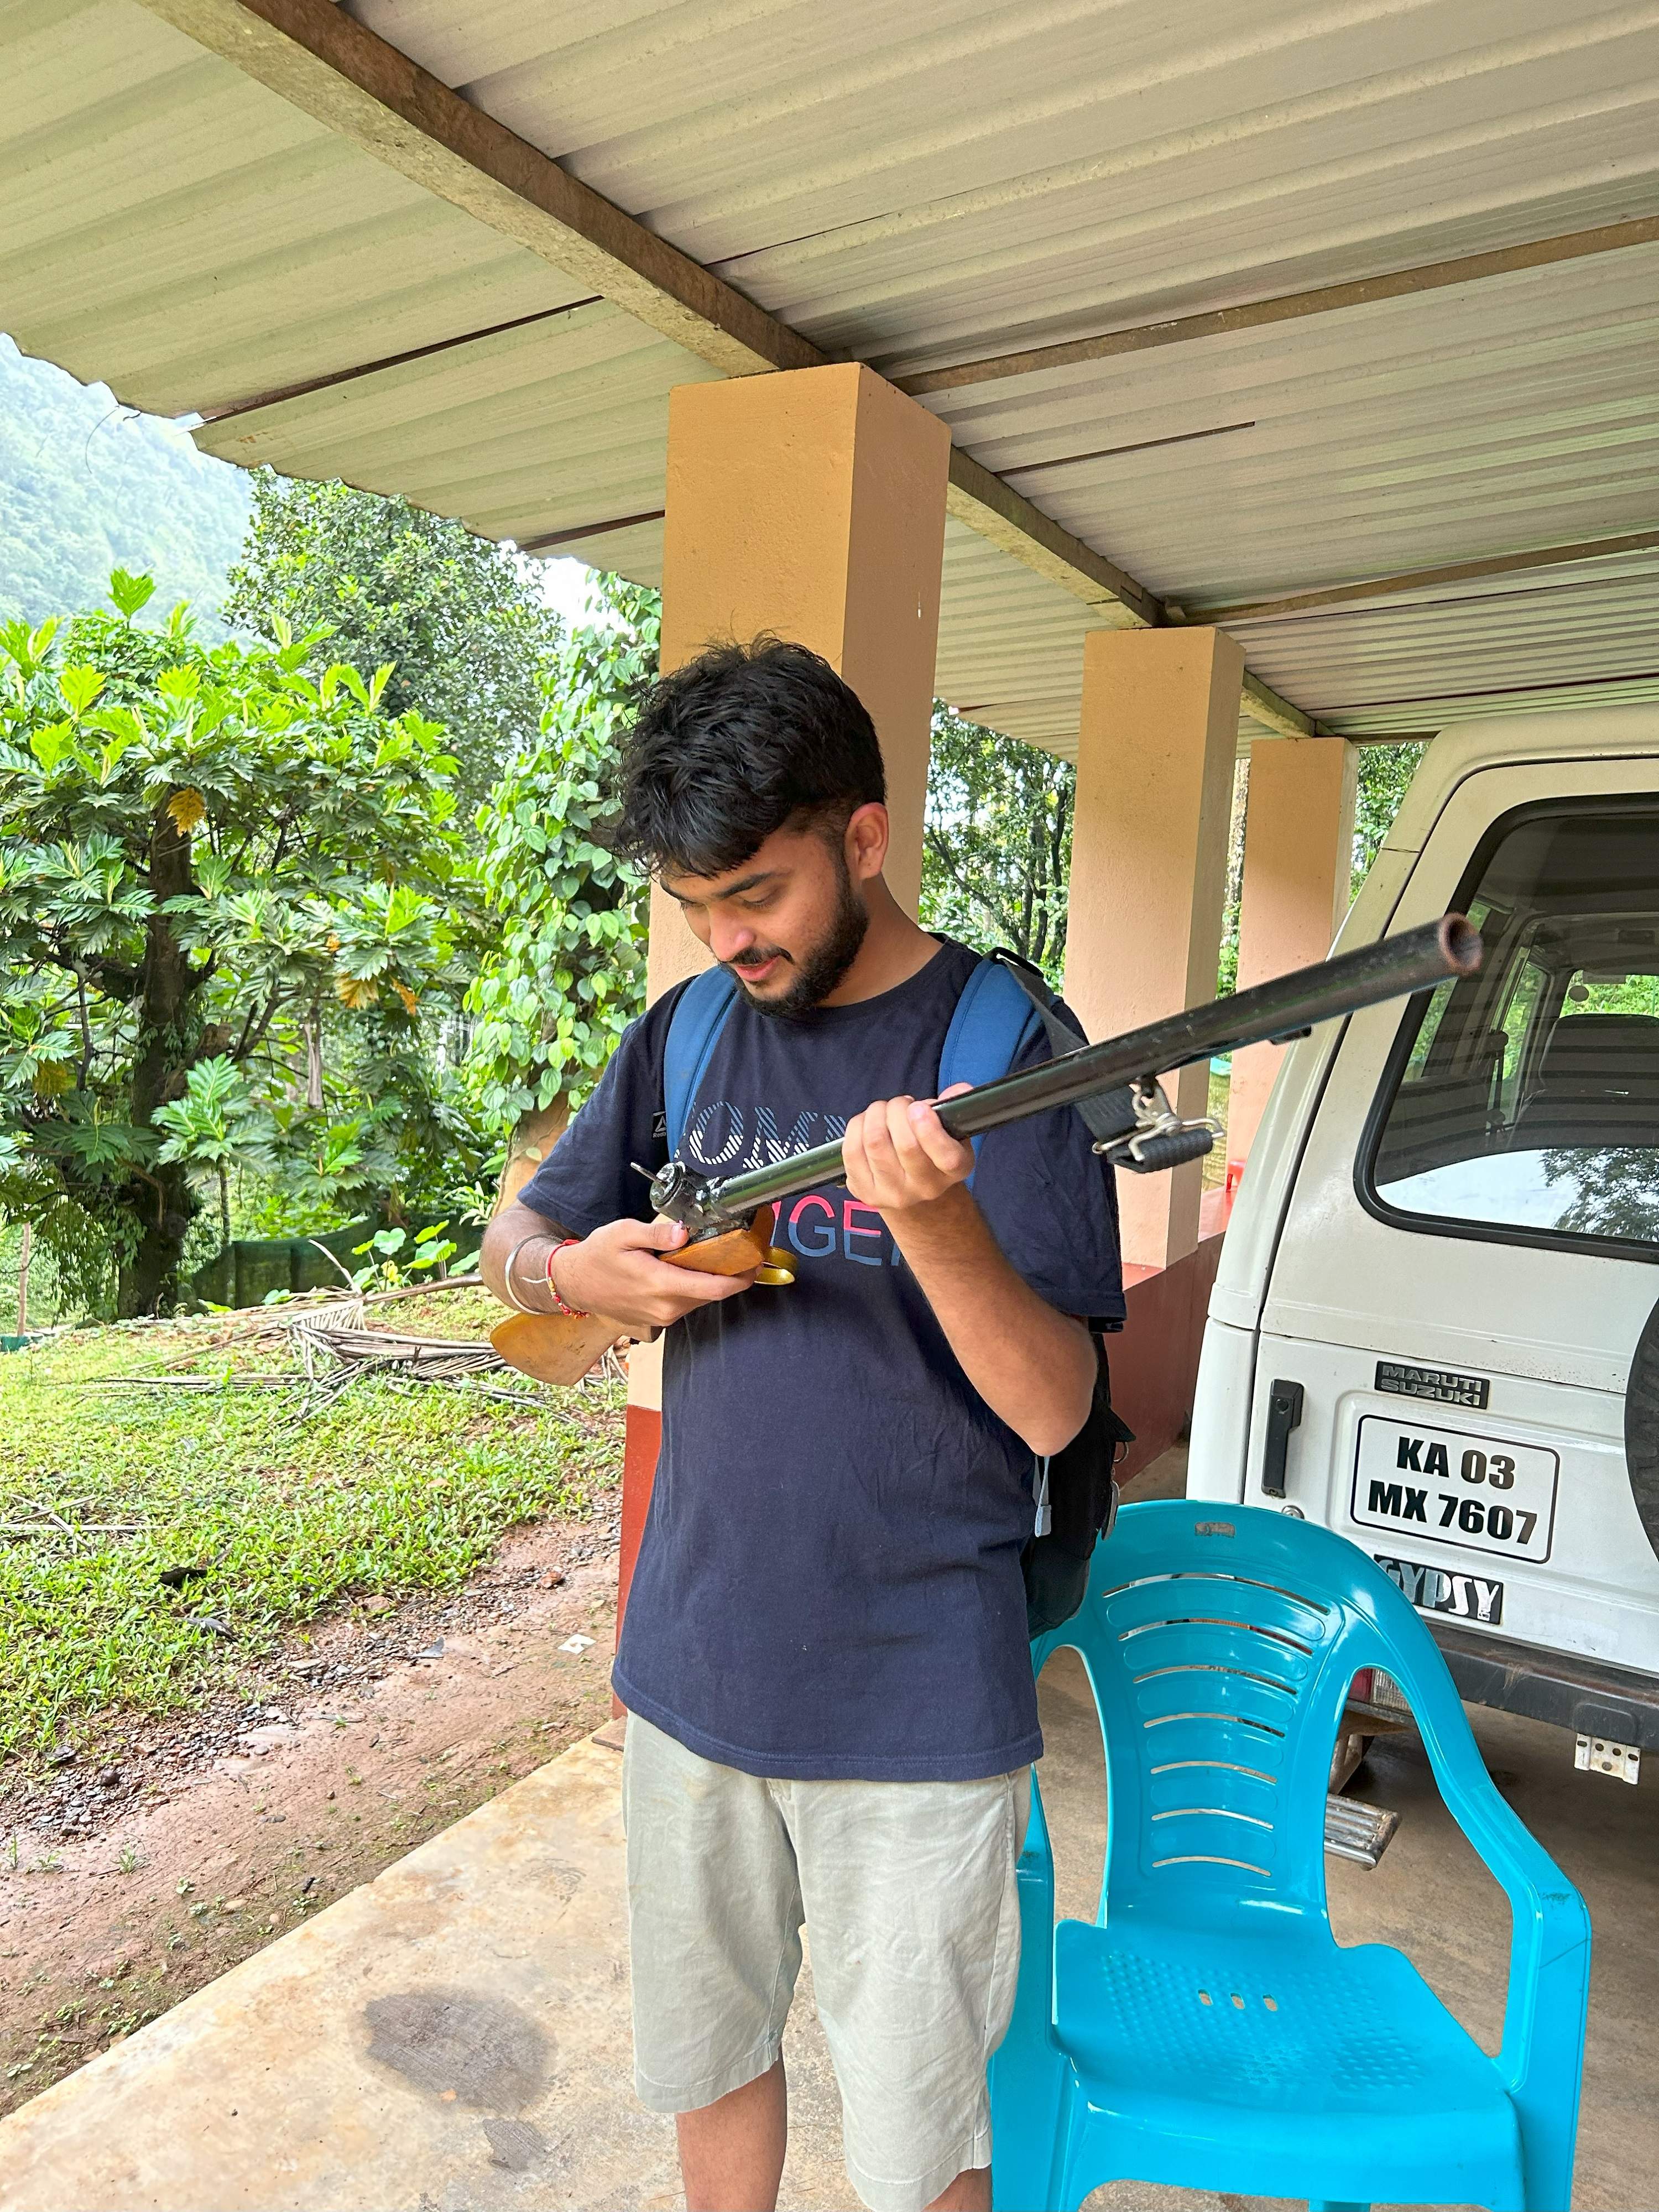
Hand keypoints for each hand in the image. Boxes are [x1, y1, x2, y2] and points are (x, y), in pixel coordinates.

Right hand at [555, 1214, 757, 1330]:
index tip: (757, 1262)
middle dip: (732, 1276)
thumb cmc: (598, 1256)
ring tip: (719, 1257)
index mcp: (661, 1285)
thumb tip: (683, 1232)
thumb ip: (657, 1232)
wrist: (574, 1284)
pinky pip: (686, 1304)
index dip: (742, 1277)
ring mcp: (662, 1317)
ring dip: (712, 1282)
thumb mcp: (623, 1233)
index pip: (715, 1288)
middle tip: (744, 1252)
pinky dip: (695, 1288)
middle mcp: (666, 1307)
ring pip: (700, 1300)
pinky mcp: (658, 1320)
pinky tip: (691, 1270)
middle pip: (713, 1294)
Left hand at [841, 1083, 975, 1219]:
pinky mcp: (865, 1193)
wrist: (913, 1189)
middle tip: (900, 1104)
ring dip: (875, 1114)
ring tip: (882, 1110)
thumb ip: (953, 1109)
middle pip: (905, 1144)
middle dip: (897, 1110)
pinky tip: (865, 1123)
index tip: (918, 1108)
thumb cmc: (931, 1148)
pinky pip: (852, 1151)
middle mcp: (926, 1188)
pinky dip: (856, 1127)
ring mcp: (894, 1194)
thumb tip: (957, 1090)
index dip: (929, 1129)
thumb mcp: (951, 1130)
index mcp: (954, 1170)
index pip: (946, 1157)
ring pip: (875, 1143)